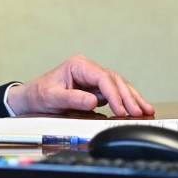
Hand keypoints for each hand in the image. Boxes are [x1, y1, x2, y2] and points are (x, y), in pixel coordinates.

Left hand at [6, 55, 153, 116]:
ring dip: (132, 98)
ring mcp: (93, 79)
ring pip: (118, 86)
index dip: (114, 94)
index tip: (121, 109)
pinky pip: (115, 94)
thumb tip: (94, 101)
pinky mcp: (96, 90)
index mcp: (78, 65)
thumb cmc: (39, 95)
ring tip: (146, 110)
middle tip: (140, 112)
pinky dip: (126, 102)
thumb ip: (72, 99)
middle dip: (128, 97)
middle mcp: (88, 69)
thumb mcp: (52, 97)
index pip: (103, 78)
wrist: (30, 99)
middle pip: (114, 81)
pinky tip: (138, 109)